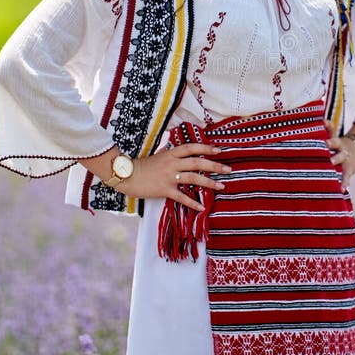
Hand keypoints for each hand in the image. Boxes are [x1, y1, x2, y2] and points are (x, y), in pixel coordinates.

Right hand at [116, 143, 230, 210]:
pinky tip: (202, 207)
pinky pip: (182, 197)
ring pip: (194, 178)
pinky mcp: (164, 189)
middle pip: (197, 162)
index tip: (219, 150)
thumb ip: (170, 153)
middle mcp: (172, 163)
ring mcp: (169, 176)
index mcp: (170, 153)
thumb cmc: (141, 165)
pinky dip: (193, 202)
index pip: (192, 147)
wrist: (125, 175)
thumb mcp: (158, 155)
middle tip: (228, 169)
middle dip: (215, 165)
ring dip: (209, 182)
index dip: (206, 148)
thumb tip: (182, 151)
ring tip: (222, 186)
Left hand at [325, 120, 354, 190]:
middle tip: (325, 143)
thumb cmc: (337, 146)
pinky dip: (344, 183)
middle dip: (331, 143)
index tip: (324, 122)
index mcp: (334, 140)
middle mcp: (339, 148)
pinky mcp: (347, 170)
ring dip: (336, 160)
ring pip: (340, 158)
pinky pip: (346, 177)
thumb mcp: (332, 137)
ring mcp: (344, 158)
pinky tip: (341, 189)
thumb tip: (321, 119)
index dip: (328, 126)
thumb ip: (326, 130)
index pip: (331, 130)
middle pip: (336, 143)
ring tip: (331, 163)